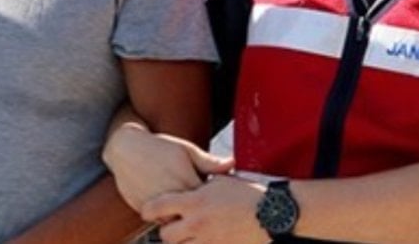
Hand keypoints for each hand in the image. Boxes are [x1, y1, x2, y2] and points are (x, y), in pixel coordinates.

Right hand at [103, 124, 233, 211]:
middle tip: (205, 209)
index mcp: (188, 180)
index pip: (210, 201)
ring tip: (186, 208)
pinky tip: (170, 207)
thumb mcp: (186, 150)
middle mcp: (173, 194)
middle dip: (200, 213)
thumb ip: (210, 163)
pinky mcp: (143, 209)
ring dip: (182, 217)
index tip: (216, 199)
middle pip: (195, 215)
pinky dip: (166, 217)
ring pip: (177, 222)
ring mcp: (157, 204)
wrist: (125, 148)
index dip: (214, 201)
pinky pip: (160, 221)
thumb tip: (233, 164)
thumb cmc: (158, 147)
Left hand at [143, 175, 267, 243]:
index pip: (159, 206)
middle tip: (170, 227)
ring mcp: (208, 241)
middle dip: (166, 231)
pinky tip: (200, 240)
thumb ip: (201, 183)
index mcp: (195, 201)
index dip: (148, 210)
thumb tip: (191, 181)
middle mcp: (197, 223)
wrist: (273, 214)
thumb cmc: (249, 194)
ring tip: (184, 237)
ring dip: (180, 243)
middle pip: (166, 234)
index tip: (146, 211)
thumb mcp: (222, 181)